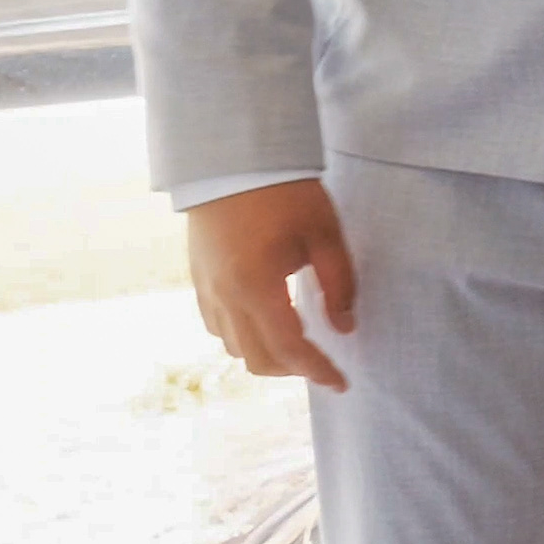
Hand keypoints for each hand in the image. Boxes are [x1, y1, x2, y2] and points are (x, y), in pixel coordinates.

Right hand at [187, 178, 356, 391]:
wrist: (233, 160)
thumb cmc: (286, 194)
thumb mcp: (325, 236)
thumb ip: (338, 286)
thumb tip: (345, 328)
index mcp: (256, 288)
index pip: (290, 349)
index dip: (317, 370)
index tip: (342, 382)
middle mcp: (224, 298)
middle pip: (257, 359)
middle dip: (293, 369)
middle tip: (324, 364)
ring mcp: (206, 290)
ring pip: (233, 347)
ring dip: (266, 355)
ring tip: (298, 345)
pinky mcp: (198, 280)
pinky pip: (217, 326)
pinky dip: (243, 336)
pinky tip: (266, 323)